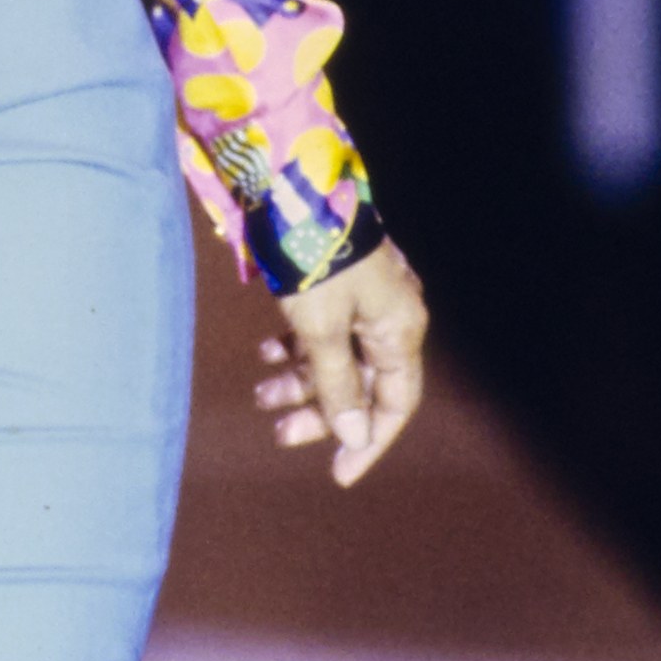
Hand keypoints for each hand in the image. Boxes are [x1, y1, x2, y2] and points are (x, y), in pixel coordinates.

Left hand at [254, 238, 428, 487]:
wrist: (296, 186)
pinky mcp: (339, 284)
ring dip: (301, 380)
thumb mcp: (321, 329)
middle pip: (362, 384)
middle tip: (279, 432)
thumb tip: (355, 437)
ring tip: (260, 395)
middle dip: (321, 411)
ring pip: (337, 358)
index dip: (368, 441)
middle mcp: (390, 317)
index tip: (338, 473)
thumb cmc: (314, 259)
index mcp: (399, 330)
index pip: (395, 404)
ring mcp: (365, 299)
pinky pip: (324, 330)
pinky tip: (266, 351)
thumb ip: (337, 385)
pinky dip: (296, 347)